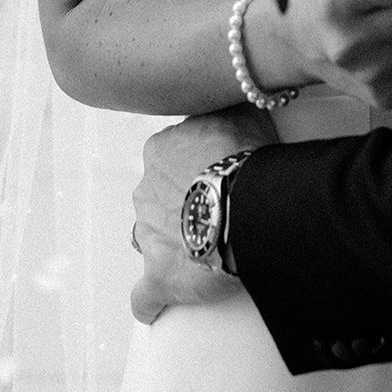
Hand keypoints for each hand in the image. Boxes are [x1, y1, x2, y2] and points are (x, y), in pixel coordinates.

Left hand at [131, 106, 276, 324]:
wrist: (247, 204)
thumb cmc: (245, 156)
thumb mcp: (239, 110)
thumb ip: (225, 103)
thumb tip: (233, 87)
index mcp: (160, 151)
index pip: (169, 158)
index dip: (194, 168)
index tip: (216, 174)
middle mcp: (146, 191)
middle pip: (157, 199)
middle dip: (179, 205)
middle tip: (215, 209)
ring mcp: (148, 236)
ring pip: (150, 239)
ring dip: (170, 244)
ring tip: (201, 250)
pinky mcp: (158, 278)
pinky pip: (145, 296)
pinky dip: (151, 301)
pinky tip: (161, 304)